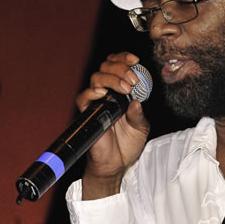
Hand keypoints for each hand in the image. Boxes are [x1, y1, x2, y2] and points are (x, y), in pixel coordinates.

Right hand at [75, 52, 150, 198]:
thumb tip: (136, 101)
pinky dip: (92, 92)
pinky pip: (83, 98)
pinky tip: (103, 93)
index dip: (124, 59)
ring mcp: (97, 102)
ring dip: (112, 78)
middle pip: (106, 67)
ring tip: (125, 88)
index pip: (118, 66)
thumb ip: (138, 114)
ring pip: (96, 78)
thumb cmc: (128, 144)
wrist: (117, 164)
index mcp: (121, 92)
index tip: (135, 61)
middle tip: (132, 80)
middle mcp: (108, 94)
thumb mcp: (141, 127)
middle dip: (121, 68)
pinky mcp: (87, 114)